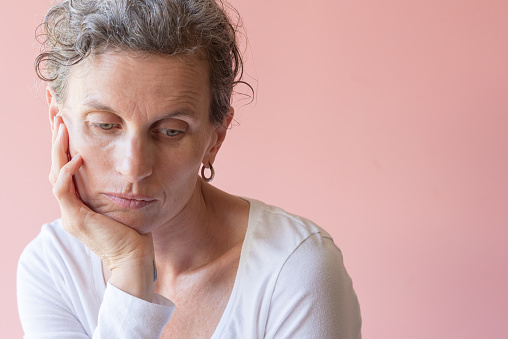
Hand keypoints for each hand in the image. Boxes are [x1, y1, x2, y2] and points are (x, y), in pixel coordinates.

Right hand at [50, 116, 156, 301]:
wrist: (134, 258)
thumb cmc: (135, 230)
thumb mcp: (124, 202)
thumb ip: (117, 186)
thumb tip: (128, 165)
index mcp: (79, 200)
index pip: (66, 164)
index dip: (64, 141)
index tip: (66, 117)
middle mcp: (70, 205)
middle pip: (55, 164)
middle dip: (55, 137)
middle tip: (55, 111)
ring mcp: (70, 212)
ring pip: (55, 173)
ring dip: (57, 148)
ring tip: (61, 124)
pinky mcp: (76, 219)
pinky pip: (64, 191)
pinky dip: (68, 173)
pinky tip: (77, 157)